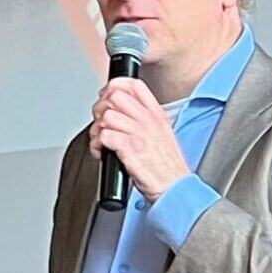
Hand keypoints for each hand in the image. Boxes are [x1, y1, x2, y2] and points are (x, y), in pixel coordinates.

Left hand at [89, 78, 190, 201]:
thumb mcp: (163, 133)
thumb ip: (146, 118)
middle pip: (115, 96)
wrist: (174, 187)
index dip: (115, 86)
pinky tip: (101, 152)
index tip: (107, 95)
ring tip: (100, 140)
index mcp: (156, 114)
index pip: (134, 85)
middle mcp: (148, 120)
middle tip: (100, 120)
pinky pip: (104, 136)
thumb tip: (122, 110)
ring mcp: (139, 134)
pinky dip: (97, 145)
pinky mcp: (129, 150)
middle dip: (101, 107)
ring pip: (107, 116)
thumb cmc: (167, 166)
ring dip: (97, 129)